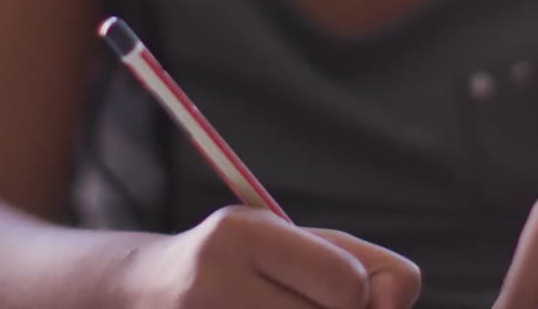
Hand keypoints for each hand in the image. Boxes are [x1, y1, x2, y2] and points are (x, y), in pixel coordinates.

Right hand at [120, 206, 421, 307]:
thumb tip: (393, 305)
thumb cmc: (244, 264)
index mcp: (242, 235)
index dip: (357, 296)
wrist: (144, 295)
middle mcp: (213, 283)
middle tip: (299, 306)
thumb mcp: (296, 243)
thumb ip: (367, 266)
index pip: (347, 285)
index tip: (334, 292)